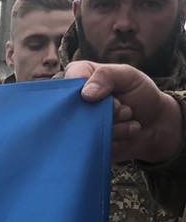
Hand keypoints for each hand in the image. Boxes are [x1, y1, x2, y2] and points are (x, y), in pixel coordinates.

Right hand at [68, 61, 184, 164]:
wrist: (156, 125)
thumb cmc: (140, 94)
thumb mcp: (128, 75)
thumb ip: (106, 75)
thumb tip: (85, 94)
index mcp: (80, 81)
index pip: (66, 84)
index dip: (83, 91)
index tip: (102, 95)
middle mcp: (75, 105)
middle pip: (75, 110)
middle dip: (105, 109)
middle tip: (121, 106)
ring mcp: (80, 126)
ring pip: (87, 129)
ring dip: (114, 124)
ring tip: (126, 117)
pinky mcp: (86, 145)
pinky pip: (94, 144)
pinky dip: (116, 137)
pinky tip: (125, 131)